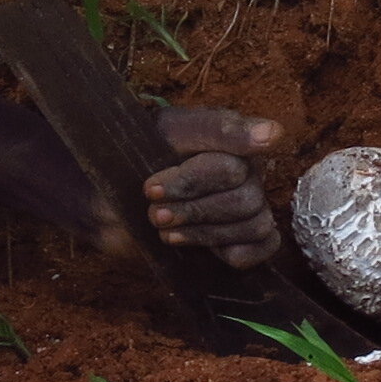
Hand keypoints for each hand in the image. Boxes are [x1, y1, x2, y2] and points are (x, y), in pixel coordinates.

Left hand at [118, 107, 284, 267]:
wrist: (107, 200)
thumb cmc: (135, 159)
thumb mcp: (168, 133)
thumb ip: (218, 129)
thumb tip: (274, 133)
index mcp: (232, 142)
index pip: (231, 168)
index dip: (190, 183)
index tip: (150, 189)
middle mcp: (246, 172)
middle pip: (244, 200)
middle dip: (194, 211)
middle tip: (156, 214)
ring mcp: (247, 206)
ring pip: (254, 224)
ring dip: (206, 233)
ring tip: (168, 232)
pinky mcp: (242, 237)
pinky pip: (266, 245)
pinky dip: (240, 252)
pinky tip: (210, 252)